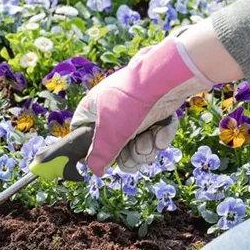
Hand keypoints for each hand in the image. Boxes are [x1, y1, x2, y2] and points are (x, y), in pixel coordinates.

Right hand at [70, 35, 210, 175]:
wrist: (166, 79)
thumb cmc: (129, 103)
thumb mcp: (109, 134)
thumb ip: (98, 156)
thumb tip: (94, 170)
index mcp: (92, 111)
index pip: (83, 136)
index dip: (93, 151)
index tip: (104, 160)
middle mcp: (111, 111)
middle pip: (115, 147)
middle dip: (129, 155)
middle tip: (136, 154)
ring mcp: (133, 112)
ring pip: (136, 143)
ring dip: (146, 147)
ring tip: (151, 140)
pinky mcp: (153, 112)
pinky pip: (153, 134)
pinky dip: (159, 136)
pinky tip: (161, 132)